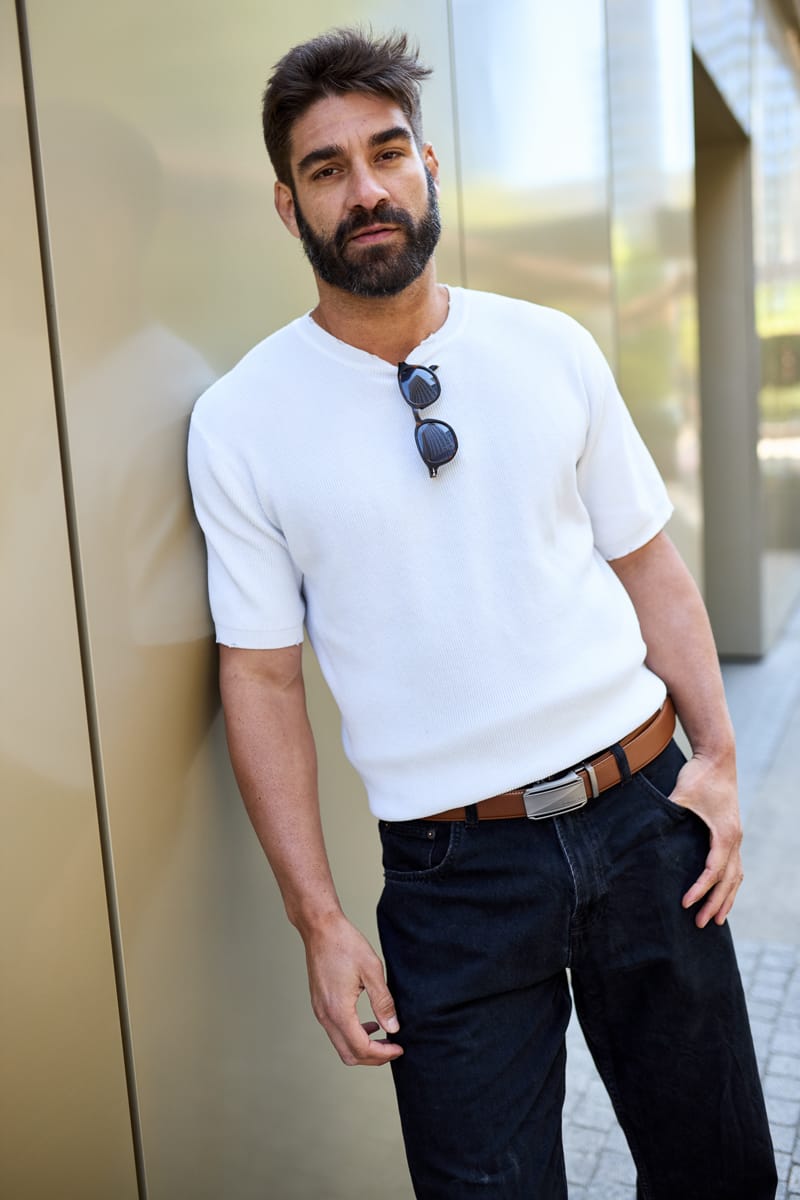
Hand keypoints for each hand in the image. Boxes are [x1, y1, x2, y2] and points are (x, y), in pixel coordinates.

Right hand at [303, 913, 402, 1065]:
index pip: (361, 1048)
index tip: (400, 1048)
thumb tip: (393, 1028)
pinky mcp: (319, 1004)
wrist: (320, 928)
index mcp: (339, 1010)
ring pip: (341, 1045)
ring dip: (363, 1047)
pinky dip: (353, 1035)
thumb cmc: (345, 944)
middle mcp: (325, 1015)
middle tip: (393, 1048)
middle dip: (373, 1057)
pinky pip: (336, 1031)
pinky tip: (369, 1022)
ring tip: (384, 1037)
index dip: (383, 1054)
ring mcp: (320, 1011)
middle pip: (349, 1055)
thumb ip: (383, 1002)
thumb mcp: (372, 970)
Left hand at [670, 752, 743, 927]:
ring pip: (736, 876)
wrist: (718, 758)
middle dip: (714, 904)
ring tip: (716, 920)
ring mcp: (736, 837)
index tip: (685, 903)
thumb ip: (667, 813)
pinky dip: (730, 883)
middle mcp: (734, 839)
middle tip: (699, 924)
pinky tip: (723, 893)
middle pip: (728, 881)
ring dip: (726, 899)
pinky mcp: (732, 833)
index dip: (700, 889)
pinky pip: (735, 866)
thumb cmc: (699, 776)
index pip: (713, 871)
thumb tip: (646, 828)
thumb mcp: (681, 794)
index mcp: (724, 834)